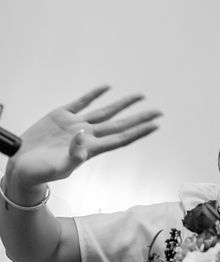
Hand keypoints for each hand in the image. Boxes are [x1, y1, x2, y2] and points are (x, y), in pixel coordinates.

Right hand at [4, 86, 160, 196]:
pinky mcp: (61, 116)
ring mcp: (75, 124)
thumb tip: (84, 136)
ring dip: (123, 104)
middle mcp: (87, 135)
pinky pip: (81, 102)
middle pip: (120, 124)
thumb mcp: (58, 169)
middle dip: (139, 117)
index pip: (121, 138)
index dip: (139, 132)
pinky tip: (107, 87)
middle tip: (159, 111)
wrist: (19, 167)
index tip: (156, 125)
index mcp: (90, 149)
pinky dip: (94, 94)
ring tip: (140, 96)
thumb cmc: (39, 174)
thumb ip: (73, 156)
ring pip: (105, 111)